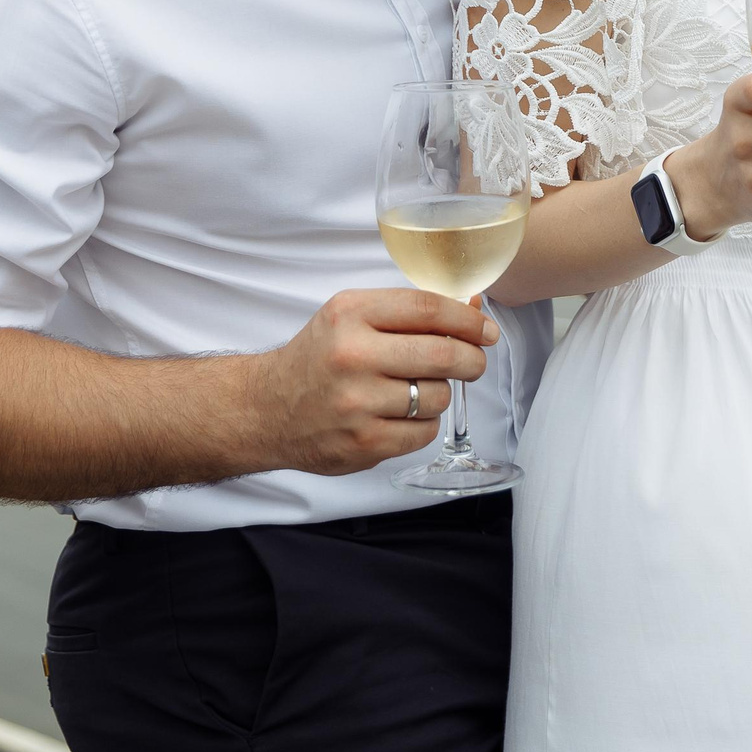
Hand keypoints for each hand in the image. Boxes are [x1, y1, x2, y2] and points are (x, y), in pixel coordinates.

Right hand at [242, 288, 497, 474]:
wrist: (265, 410)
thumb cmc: (318, 359)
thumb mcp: (350, 317)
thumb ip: (407, 312)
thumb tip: (472, 308)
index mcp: (350, 314)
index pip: (428, 309)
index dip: (467, 320)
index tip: (486, 330)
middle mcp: (352, 356)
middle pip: (443, 355)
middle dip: (471, 359)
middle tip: (474, 362)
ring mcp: (357, 403)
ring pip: (438, 397)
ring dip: (439, 394)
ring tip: (415, 390)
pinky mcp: (363, 443)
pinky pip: (424, 432)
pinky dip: (422, 425)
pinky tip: (399, 416)